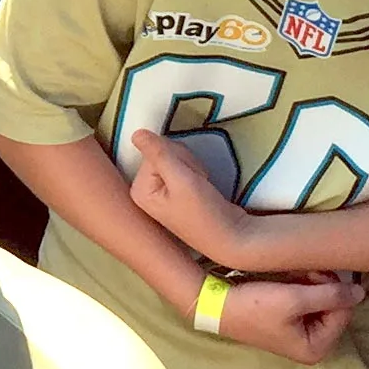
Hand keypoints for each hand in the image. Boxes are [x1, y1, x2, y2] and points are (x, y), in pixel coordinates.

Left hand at [128, 130, 246, 265]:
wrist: (232, 237)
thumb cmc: (205, 212)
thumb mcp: (181, 179)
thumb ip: (159, 154)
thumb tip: (136, 132)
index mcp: (138, 190)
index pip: (155, 152)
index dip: (178, 159)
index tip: (190, 179)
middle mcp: (145, 191)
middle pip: (163, 153)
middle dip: (185, 162)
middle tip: (198, 184)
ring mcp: (160, 192)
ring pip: (176, 158)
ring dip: (193, 167)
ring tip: (201, 187)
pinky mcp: (175, 192)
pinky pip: (183, 167)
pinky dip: (196, 173)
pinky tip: (202, 188)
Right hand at [215, 275, 362, 365]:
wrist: (214, 303)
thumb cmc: (254, 305)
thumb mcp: (295, 299)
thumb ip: (331, 295)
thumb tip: (361, 293)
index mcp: (315, 349)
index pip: (343, 313)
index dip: (334, 291)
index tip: (315, 272)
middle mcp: (310, 345)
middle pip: (333, 309)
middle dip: (323, 287)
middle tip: (306, 270)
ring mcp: (298, 334)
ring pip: (320, 303)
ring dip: (312, 284)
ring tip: (296, 272)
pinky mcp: (287, 322)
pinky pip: (306, 303)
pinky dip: (302, 288)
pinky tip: (291, 277)